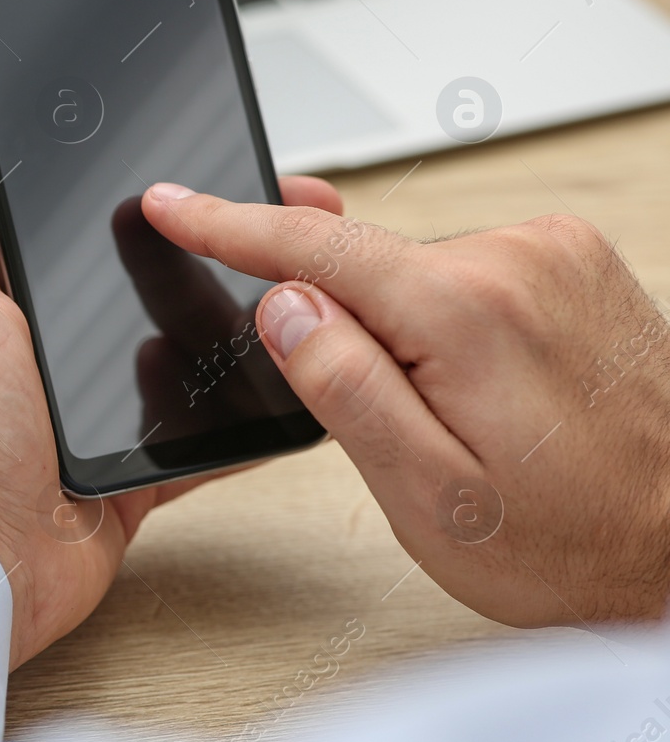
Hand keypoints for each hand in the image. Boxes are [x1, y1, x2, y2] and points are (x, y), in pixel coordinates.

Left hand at [0, 78, 342, 668]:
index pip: (56, 199)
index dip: (112, 163)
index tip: (175, 127)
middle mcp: (37, 332)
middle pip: (131, 259)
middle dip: (198, 227)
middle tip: (268, 192)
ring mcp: (87, 394)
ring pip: (175, 329)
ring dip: (230, 303)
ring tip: (298, 264)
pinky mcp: (130, 452)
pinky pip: (198, 413)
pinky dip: (238, 393)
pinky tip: (288, 356)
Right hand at [142, 182, 669, 626]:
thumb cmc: (571, 540)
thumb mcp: (429, 495)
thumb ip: (346, 388)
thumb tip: (283, 305)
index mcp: (466, 311)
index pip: (313, 249)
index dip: (225, 225)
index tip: (169, 201)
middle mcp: (516, 258)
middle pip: (364, 266)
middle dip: (340, 329)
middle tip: (383, 422)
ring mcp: (553, 253)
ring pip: (415, 273)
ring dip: (402, 332)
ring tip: (458, 423)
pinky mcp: (572, 263)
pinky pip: (466, 272)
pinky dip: (445, 319)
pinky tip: (482, 386)